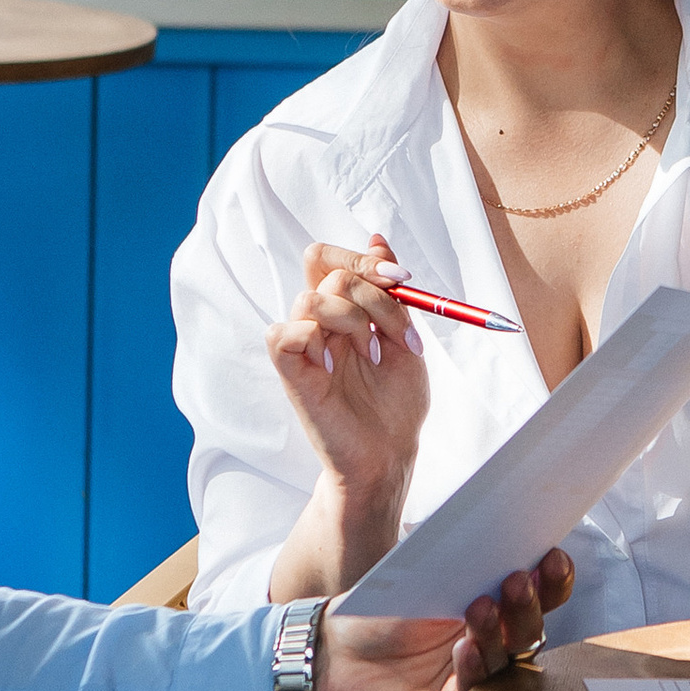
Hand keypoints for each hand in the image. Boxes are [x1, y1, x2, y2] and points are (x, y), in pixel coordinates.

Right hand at [266, 230, 431, 520]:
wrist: (390, 454)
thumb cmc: (395, 403)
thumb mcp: (404, 336)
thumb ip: (390, 291)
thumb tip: (378, 237)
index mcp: (342, 309)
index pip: (330, 256)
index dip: (364, 256)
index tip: (404, 279)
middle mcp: (318, 320)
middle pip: (323, 264)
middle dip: (371, 288)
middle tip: (397, 324)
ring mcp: (304, 346)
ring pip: (311, 297)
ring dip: (355, 320)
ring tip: (375, 356)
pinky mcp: (291, 373)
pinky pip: (284, 334)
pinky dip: (316, 341)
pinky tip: (339, 367)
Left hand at [316, 546, 574, 690]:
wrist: (330, 656)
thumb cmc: (377, 617)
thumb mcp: (424, 581)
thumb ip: (465, 565)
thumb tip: (503, 533)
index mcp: (491, 609)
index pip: (537, 597)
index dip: (551, 580)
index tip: (552, 556)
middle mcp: (490, 648)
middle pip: (530, 630)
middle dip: (529, 604)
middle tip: (517, 581)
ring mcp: (476, 684)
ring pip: (506, 661)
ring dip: (497, 632)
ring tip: (480, 607)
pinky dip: (473, 669)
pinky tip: (464, 649)